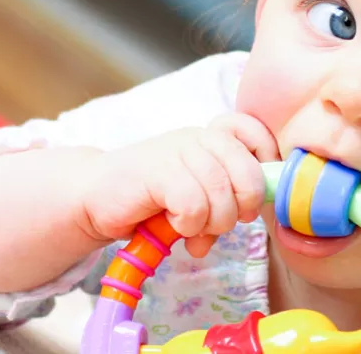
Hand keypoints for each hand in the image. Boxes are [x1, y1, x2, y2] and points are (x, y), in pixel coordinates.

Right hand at [80, 113, 279, 257]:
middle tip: (222, 222)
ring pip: (222, 193)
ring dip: (213, 223)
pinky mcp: (156, 171)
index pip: (253, 131)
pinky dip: (189, 224)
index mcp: (211, 138)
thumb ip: (225, 204)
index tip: (251, 195)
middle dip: (243, 207)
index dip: (266, 162)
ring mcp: (176, 151)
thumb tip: (247, 220)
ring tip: (192, 229)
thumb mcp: (196, 198)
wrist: (94, 196)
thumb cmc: (149, 199)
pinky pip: (193, 204)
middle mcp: (197, 138)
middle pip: (248, 171)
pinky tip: (174, 224)